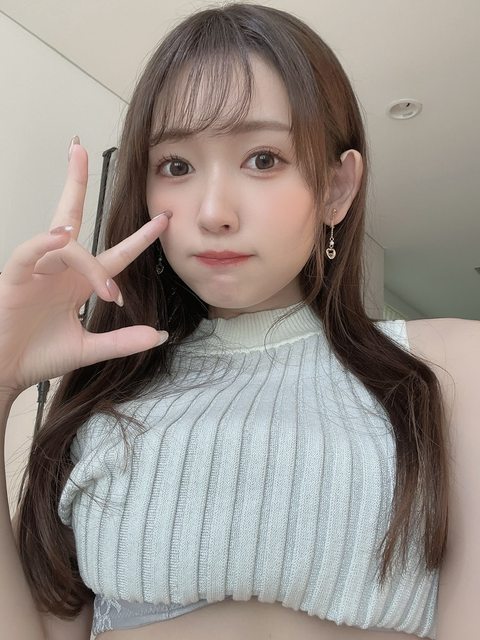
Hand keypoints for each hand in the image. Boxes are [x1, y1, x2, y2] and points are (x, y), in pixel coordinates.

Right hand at [0, 140, 170, 398]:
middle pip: (69, 215)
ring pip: (66, 245)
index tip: (162, 218)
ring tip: (109, 293)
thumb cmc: (38, 356)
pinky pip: (31, 251)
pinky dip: (45, 242)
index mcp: (78, 282)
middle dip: (75, 181)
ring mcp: (37, 269)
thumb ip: (123, 342)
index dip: (139, 238)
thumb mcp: (89, 349)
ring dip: (91, 265)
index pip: (115, 254)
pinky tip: (62, 235)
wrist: (5, 371)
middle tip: (79, 148)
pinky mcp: (15, 275)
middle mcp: (59, 268)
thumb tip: (160, 335)